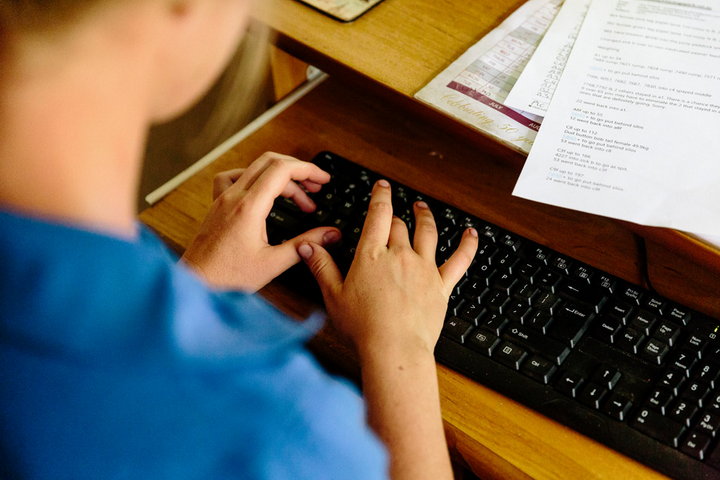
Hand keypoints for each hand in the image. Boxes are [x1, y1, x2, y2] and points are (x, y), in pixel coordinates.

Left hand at [182, 152, 341, 291]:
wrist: (196, 284)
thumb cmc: (228, 277)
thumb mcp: (273, 263)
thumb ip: (305, 245)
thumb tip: (330, 234)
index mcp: (248, 207)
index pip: (282, 170)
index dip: (308, 170)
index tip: (323, 180)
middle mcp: (233, 197)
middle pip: (270, 162)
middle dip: (298, 170)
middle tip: (317, 187)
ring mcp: (222, 199)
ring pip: (254, 168)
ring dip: (280, 176)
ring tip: (298, 197)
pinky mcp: (217, 206)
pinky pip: (233, 177)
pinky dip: (253, 178)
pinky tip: (261, 191)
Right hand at [297, 179, 477, 357]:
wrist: (394, 348)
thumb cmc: (363, 327)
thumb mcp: (333, 296)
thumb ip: (321, 267)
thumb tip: (307, 246)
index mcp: (372, 256)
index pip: (378, 215)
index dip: (381, 196)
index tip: (382, 187)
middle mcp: (399, 256)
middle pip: (400, 225)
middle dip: (397, 215)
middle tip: (395, 211)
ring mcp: (423, 269)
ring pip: (428, 233)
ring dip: (426, 218)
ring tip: (423, 208)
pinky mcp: (441, 285)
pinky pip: (459, 260)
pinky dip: (467, 245)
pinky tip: (472, 234)